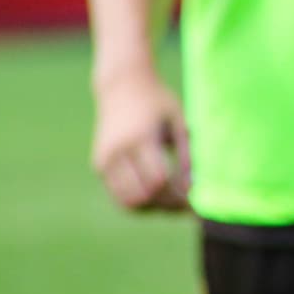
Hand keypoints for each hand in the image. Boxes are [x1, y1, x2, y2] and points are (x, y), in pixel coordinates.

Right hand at [90, 65, 190, 212]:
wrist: (122, 85)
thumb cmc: (157, 102)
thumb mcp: (177, 120)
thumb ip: (187, 152)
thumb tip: (193, 185)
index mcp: (141, 137)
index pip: (158, 180)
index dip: (178, 194)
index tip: (195, 196)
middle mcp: (118, 151)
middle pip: (142, 196)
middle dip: (166, 206)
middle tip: (186, 204)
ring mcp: (105, 159)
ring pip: (127, 202)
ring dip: (152, 208)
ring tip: (172, 201)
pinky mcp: (99, 164)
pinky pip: (118, 195)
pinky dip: (138, 201)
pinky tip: (156, 194)